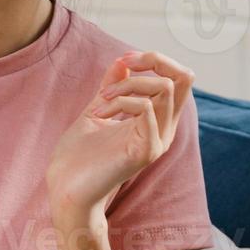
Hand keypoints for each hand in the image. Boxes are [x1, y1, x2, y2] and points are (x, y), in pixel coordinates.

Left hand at [45, 51, 194, 215]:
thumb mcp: (98, 110)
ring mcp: (157, 141)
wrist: (65, 189)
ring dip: (128, 84)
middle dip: (154, 60)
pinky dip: (122, 100)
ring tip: (101, 100)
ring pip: (165, 88)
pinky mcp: (146, 151)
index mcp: (157, 120)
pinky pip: (148, 109)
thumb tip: (124, 60)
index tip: (124, 59)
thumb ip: (112, 86)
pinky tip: (100, 113)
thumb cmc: (78, 156)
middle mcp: (164, 129)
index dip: (156, 59)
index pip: (179, 78)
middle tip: (123, 63)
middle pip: (184, 78)